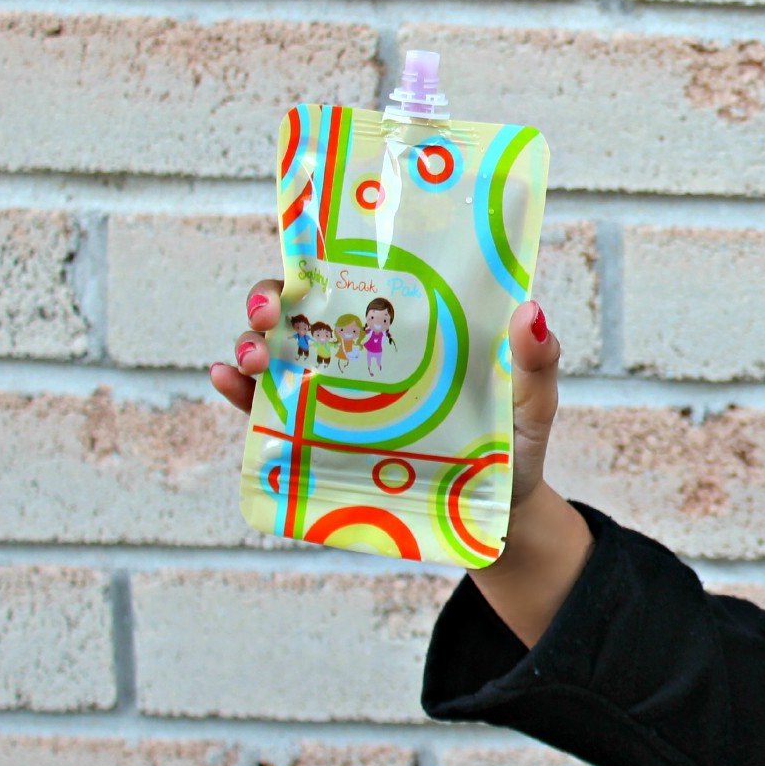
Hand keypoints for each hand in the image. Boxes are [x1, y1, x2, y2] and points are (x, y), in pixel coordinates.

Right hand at [207, 286, 561, 515]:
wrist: (492, 514)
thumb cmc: (514, 444)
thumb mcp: (532, 402)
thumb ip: (536, 360)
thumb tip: (529, 310)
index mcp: (412, 327)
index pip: (362, 276)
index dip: (327, 254)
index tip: (307, 251)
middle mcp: (365, 352)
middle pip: (304, 309)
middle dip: (273, 298)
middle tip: (272, 311)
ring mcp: (336, 395)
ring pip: (277, 353)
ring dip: (252, 343)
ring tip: (252, 357)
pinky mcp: (317, 440)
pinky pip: (266, 411)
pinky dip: (239, 392)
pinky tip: (228, 382)